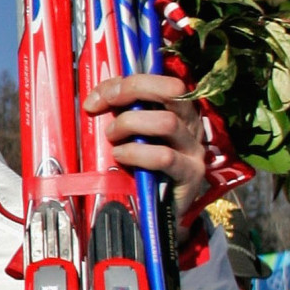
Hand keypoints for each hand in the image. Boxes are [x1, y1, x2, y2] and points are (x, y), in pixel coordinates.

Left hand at [84, 72, 208, 230]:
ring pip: (166, 122)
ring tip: (113, 140)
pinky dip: (136, 153)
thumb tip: (96, 98)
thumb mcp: (129, 132)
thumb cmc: (140, 164)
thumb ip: (119, 111)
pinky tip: (121, 157)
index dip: (126, 82)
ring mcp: (194, 149)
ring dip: (129, 125)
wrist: (157, 208)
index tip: (96, 99)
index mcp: (178, 109)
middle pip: (172, 90)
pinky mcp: (191, 174)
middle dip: (130, 92)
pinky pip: (164, 156)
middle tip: (102, 110)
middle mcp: (191, 124)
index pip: (161, 81)